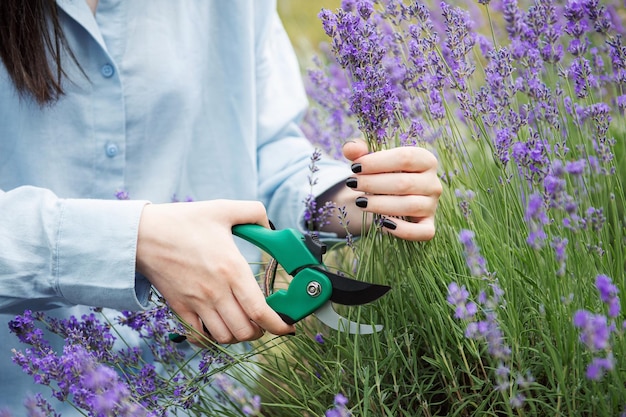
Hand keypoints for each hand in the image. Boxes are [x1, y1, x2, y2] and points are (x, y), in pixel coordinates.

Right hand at [136, 200, 294, 344]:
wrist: (143, 234)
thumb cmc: (183, 221)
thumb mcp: (222, 209)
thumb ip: (253, 212)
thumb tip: (269, 226)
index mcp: (231, 269)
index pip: (260, 311)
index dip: (278, 325)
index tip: (286, 328)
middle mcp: (216, 291)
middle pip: (245, 330)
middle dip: (261, 331)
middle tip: (263, 320)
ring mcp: (197, 303)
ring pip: (225, 337)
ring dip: (238, 335)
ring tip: (243, 323)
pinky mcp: (180, 308)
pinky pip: (201, 336)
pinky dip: (213, 338)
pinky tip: (218, 326)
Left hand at [323, 139, 440, 240]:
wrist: (387, 196)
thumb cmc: (380, 173)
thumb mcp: (370, 159)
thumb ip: (358, 150)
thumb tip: (351, 149)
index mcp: (425, 160)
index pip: (405, 158)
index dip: (377, 162)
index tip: (355, 167)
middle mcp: (433, 182)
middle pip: (405, 183)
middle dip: (373, 184)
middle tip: (352, 184)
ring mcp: (432, 205)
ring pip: (410, 206)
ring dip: (381, 205)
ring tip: (360, 202)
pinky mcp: (428, 225)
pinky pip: (423, 232)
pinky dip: (403, 230)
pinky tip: (382, 223)